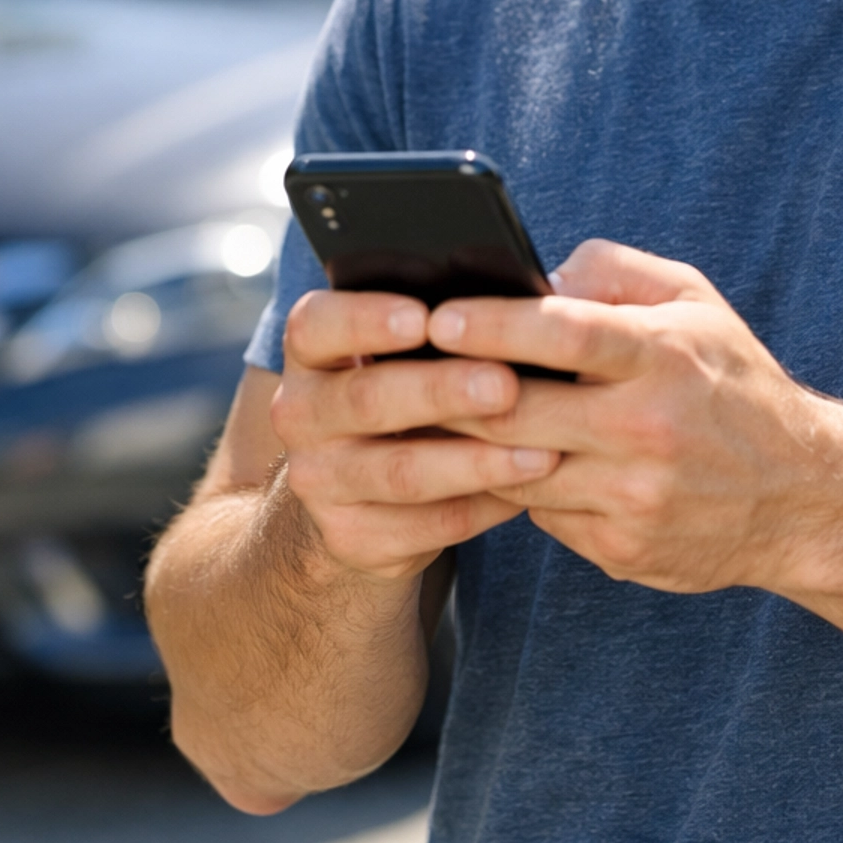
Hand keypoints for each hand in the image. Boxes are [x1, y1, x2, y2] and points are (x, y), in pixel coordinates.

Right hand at [270, 289, 561, 582]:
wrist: (356, 494)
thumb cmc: (405, 392)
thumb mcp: (400, 354)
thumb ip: (443, 328)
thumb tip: (525, 303)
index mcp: (311, 352)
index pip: (317, 326)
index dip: (366, 319)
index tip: (425, 316)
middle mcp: (300, 414)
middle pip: (367, 399)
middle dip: (442, 391)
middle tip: (505, 384)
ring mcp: (320, 482)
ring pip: (401, 472)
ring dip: (476, 462)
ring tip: (541, 451)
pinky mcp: (352, 538)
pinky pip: (427, 525)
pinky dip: (483, 507)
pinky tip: (528, 491)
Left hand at [433, 241, 830, 593]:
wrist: (802, 496)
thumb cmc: (731, 381)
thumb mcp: (694, 301)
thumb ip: (613, 270)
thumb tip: (537, 276)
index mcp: (663, 356)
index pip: (564, 334)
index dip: (493, 324)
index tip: (437, 316)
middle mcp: (648, 429)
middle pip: (517, 412)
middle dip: (450, 392)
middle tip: (403, 370)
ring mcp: (633, 497)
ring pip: (514, 469)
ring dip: (467, 444)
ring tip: (428, 415)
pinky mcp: (621, 548)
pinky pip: (539, 513)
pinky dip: (515, 485)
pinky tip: (500, 462)